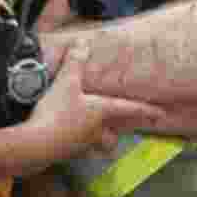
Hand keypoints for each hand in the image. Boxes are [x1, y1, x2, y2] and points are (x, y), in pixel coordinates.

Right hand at [21, 43, 164, 163]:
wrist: (35, 144)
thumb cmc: (56, 113)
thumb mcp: (66, 82)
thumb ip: (75, 62)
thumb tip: (82, 42)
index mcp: (101, 112)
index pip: (130, 110)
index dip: (146, 110)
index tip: (161, 114)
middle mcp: (96, 131)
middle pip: (115, 135)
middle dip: (121, 131)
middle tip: (129, 128)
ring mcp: (81, 146)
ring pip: (98, 146)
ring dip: (101, 142)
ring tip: (97, 135)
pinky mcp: (65, 154)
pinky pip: (78, 150)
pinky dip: (77, 146)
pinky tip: (68, 140)